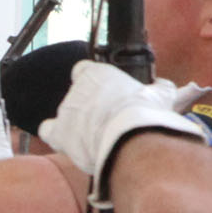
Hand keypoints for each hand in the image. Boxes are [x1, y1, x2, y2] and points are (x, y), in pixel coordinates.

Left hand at [37, 60, 208, 178]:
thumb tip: (163, 86)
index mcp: (96, 73)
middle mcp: (76, 89)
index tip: (104, 91)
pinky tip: (71, 142)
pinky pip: (48, 131)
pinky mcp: (59, 135)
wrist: (132, 138)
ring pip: (66, 115)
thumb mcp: (161, 94)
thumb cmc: (146, 113)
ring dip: (78, 124)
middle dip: (89, 106)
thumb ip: (159, 88)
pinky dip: (57, 136)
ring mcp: (65, 111)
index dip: (92, 81)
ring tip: (97, 136)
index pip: (83, 70)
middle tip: (108, 119)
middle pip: (77, 96)